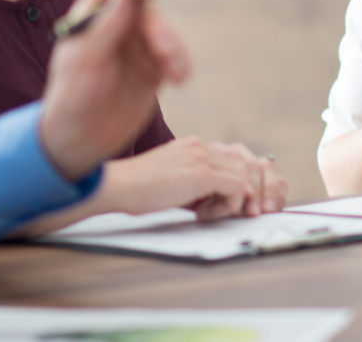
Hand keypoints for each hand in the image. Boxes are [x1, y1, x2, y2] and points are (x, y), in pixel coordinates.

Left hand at [38, 0, 190, 181]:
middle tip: (165, 53)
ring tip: (176, 74)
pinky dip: (182, 64)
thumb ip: (105, 27)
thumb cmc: (72, 99)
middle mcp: (116, 26)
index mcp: (91, 18)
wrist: (81, 142)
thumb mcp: (85, 63)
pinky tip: (180, 81)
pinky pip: (174, 57)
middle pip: (148, 9)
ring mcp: (136, 47)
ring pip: (166, 32)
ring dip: (175, 47)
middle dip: (161, 28)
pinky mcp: (153, 68)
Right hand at [106, 138, 288, 219]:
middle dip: (241, 194)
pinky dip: (227, 207)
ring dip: (232, 202)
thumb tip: (220, 201)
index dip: (233, 186)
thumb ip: (197, 185)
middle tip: (227, 214)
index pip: (231, 162)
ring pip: (243, 178)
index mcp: (193, 145)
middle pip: (243, 167)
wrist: (119, 187)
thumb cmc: (137, 190)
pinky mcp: (203, 173)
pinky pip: (236, 189)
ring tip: (207, 215)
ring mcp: (203, 156)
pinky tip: (202, 215)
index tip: (221, 207)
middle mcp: (201, 145)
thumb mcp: (174, 183)